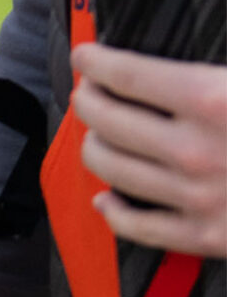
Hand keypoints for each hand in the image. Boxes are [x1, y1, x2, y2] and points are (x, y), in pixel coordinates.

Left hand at [72, 42, 226, 256]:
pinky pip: (138, 227)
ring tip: (100, 137)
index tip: (84, 57)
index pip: (126, 74)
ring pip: (110, 168)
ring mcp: (201, 198)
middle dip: (89, 101)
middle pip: (106, 120)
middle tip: (91, 95)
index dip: (94, 63)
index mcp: (214, 99)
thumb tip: (162, 63)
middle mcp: (197, 150)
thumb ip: (211, 73)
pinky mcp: (211, 238)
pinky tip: (106, 199)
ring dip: (95, 148)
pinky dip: (113, 211)